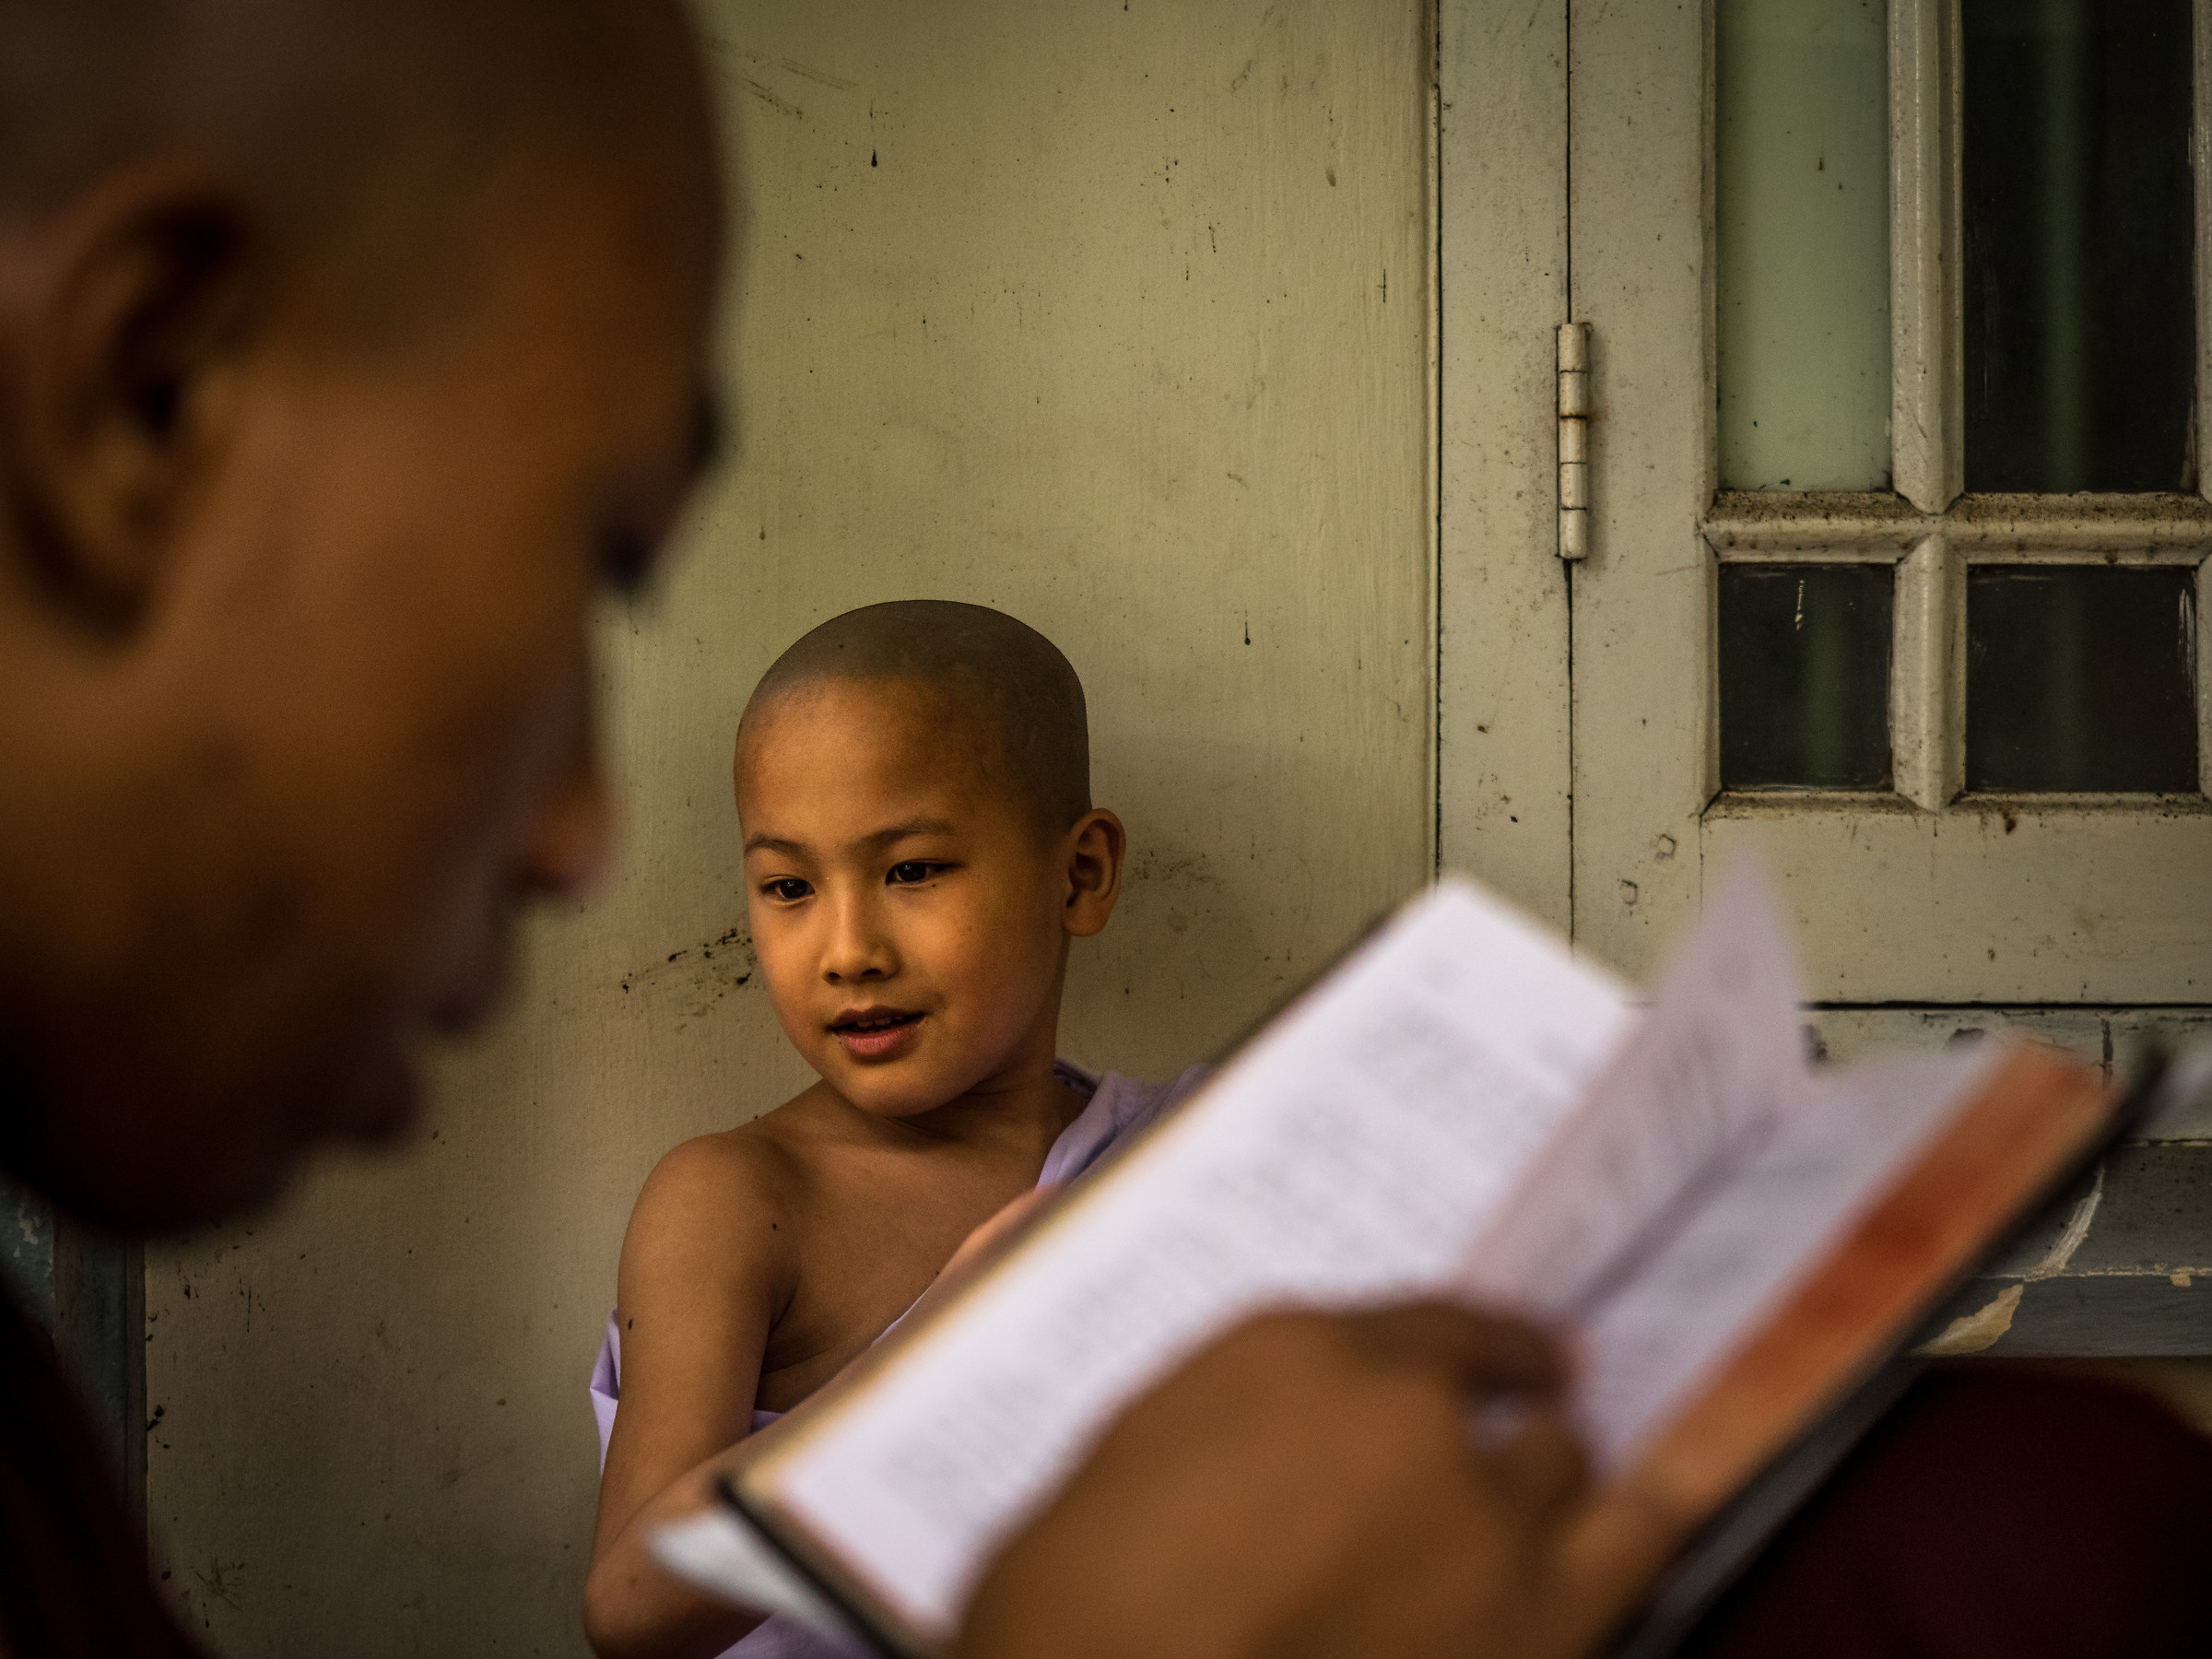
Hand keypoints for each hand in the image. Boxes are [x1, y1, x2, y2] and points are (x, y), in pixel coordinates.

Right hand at [955, 1303, 1682, 1658]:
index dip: (1494, 1354)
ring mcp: (1482, 1539)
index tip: (1523, 1365)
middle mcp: (1416, 1422)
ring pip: (1598, 1495)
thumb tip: (1338, 1421)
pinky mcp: (1528, 1639)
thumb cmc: (1092, 1581)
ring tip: (1572, 1525)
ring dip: (1578, 1509)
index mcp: (1315, 1354)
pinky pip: (1620, 1586)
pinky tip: (1580, 1579)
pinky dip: (1606, 1576)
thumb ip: (1274, 1403)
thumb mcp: (1159, 1433)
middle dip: (1527, 1443)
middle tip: (1522, 1458)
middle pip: (1531, 1418)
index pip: (1447, 1331)